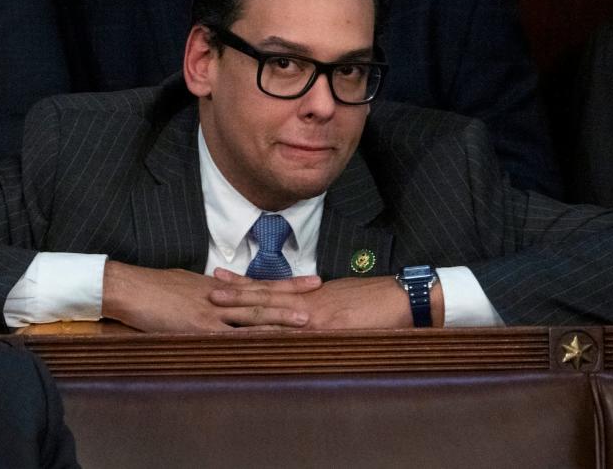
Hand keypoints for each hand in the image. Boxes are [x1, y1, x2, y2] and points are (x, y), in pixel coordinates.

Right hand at [100, 260, 321, 331]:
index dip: (287, 284)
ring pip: (251, 315)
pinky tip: (265, 343)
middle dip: (292, 297)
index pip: (260, 284)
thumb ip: (209, 290)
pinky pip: (228, 335)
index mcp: (219, 286)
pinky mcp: (198, 327)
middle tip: (319, 296)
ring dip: (278, 318)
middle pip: (263, 296)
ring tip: (304, 320)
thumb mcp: (188, 283)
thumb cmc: (156, 286)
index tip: (312, 281)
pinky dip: (248, 340)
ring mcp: (211, 312)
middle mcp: (221, 296)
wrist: (132, 288)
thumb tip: (221, 292)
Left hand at [209, 270, 443, 328]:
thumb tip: (302, 316)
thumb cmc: (377, 300)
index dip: (245, 284)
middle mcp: (309, 301)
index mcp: (311, 294)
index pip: (271, 288)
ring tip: (219, 306)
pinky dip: (274, 333)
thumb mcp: (344, 300)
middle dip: (236, 295)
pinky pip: (295, 332)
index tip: (222, 277)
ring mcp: (316, 315)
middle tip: (208, 289)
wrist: (404, 299)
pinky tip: (255, 336)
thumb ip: (321, 306)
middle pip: (266, 296)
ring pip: (274, 311)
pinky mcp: (328, 328)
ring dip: (245, 310)